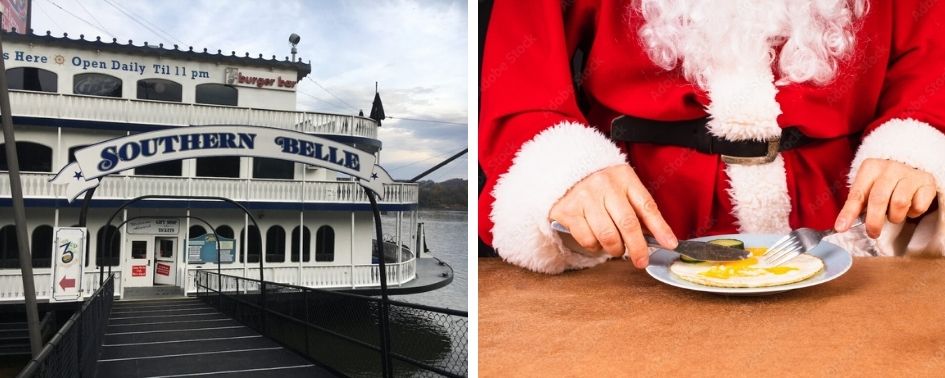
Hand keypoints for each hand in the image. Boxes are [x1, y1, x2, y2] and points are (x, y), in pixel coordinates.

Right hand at [549, 164, 677, 267]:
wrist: (565, 170)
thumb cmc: (601, 183)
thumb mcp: (623, 187)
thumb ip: (639, 209)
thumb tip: (660, 238)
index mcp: (624, 178)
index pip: (646, 205)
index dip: (660, 228)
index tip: (670, 244)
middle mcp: (604, 185)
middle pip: (628, 224)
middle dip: (638, 248)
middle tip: (641, 260)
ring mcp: (584, 198)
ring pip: (607, 236)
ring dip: (615, 249)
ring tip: (616, 247)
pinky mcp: (568, 211)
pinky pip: (587, 240)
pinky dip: (595, 247)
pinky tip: (596, 241)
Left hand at [835, 158, 936, 237]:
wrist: (911, 165)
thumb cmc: (883, 182)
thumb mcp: (867, 186)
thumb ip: (857, 203)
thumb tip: (842, 225)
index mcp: (870, 168)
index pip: (857, 194)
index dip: (848, 213)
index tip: (840, 228)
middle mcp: (890, 168)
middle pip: (878, 200)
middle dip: (874, 221)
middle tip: (873, 232)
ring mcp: (910, 174)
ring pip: (899, 204)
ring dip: (895, 216)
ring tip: (893, 214)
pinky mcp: (926, 182)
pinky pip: (918, 206)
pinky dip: (912, 213)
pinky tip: (909, 206)